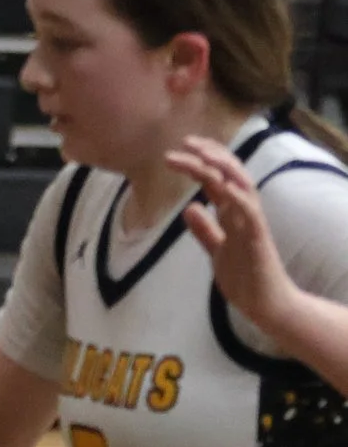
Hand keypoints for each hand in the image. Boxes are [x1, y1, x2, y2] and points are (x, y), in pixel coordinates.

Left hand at [167, 135, 310, 345]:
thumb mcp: (217, 251)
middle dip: (210, 155)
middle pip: (230, 174)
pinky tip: (224, 186)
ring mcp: (253, 224)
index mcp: (233, 214)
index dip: (202, 162)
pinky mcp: (258, 240)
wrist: (265, 305)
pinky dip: (238, 198)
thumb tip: (190, 207)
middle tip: (185, 142)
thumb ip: (205, 230)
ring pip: (241, 186)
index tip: (181, 149)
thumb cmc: (245, 278)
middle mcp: (244, 213)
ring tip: (200, 154)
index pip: (218, 179)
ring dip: (221, 168)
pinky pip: (251, 214)